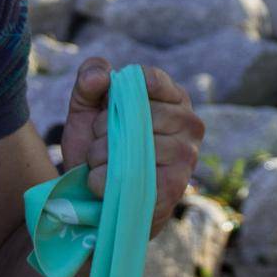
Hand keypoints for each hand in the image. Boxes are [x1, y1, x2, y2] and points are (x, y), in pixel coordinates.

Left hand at [58, 58, 204, 239]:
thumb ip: (88, 82)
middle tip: (97, 141)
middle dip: (104, 127)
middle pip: (137, 112)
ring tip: (97, 163)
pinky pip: (129, 176)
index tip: (103, 106)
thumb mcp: (87, 109)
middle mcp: (189, 123)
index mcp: (174, 97)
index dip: (117, 93)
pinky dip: (103, 179)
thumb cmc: (98, 146)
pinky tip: (98, 182)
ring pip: (132, 144)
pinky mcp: (175, 186)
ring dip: (100, 155)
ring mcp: (186, 155)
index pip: (150, 80)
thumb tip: (100, 77)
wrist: (98, 199)